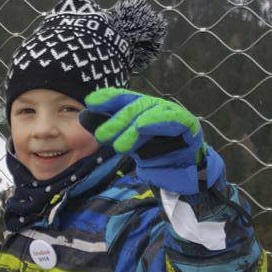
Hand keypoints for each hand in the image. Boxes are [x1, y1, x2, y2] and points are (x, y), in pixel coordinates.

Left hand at [83, 88, 206, 194]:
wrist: (181, 173)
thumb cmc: (153, 155)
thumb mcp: (126, 143)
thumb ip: (109, 130)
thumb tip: (83, 117)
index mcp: (141, 108)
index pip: (123, 97)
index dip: (108, 97)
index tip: (91, 102)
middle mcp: (156, 107)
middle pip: (134, 106)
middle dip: (116, 120)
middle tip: (102, 136)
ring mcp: (172, 114)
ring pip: (149, 113)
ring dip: (132, 127)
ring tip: (119, 145)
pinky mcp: (188, 124)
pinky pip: (172, 119)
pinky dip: (157, 121)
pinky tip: (142, 126)